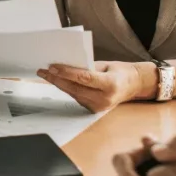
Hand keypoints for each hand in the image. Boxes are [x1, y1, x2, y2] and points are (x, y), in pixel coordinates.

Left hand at [37, 61, 153, 111]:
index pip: (85, 78)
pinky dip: (66, 89)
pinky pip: (76, 97)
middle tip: (43, 71)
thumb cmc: (119, 72)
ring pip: (73, 94)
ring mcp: (99, 107)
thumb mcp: (105, 65)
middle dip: (57, 79)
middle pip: (75, 88)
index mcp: (111, 85)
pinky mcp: (93, 110)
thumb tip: (66, 64)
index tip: (53, 67)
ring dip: (58, 84)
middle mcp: (105, 99)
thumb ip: (88, 66)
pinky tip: (57, 81)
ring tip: (45, 75)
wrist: (132, 85)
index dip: (67, 72)